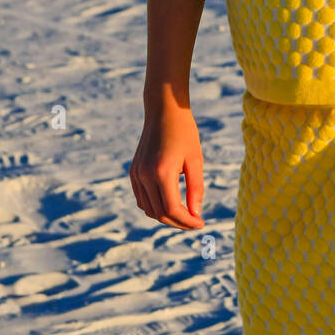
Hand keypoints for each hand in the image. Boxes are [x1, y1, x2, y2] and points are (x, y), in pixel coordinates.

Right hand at [130, 104, 204, 229]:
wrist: (163, 111)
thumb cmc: (184, 133)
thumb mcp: (196, 160)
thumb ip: (196, 188)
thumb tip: (196, 214)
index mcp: (162, 172)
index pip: (173, 209)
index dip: (187, 221)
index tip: (201, 223)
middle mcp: (145, 175)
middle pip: (159, 213)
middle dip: (178, 222)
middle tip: (195, 222)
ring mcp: (136, 174)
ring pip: (148, 209)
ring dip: (166, 217)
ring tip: (185, 215)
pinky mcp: (133, 172)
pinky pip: (142, 199)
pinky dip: (154, 207)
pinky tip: (170, 204)